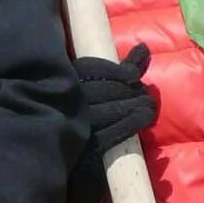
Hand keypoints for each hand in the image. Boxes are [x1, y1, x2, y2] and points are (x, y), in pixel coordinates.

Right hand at [65, 43, 157, 202]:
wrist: (55, 154)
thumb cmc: (84, 114)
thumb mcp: (97, 86)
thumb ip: (121, 68)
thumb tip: (144, 48)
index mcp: (63, 82)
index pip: (90, 69)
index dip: (116, 70)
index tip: (133, 76)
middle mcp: (66, 102)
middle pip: (106, 89)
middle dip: (132, 91)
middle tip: (145, 95)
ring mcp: (75, 125)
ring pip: (113, 109)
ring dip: (137, 106)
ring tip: (148, 107)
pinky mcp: (85, 148)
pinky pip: (113, 132)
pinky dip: (133, 123)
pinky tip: (144, 118)